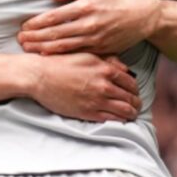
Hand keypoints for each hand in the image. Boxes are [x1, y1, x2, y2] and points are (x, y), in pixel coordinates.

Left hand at [18, 0, 164, 55]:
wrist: (139, 18)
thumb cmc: (114, 2)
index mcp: (85, 7)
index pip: (54, 16)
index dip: (37, 23)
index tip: (24, 27)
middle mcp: (88, 24)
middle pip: (55, 33)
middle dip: (35, 37)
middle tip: (20, 40)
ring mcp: (93, 39)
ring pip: (63, 45)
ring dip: (43, 47)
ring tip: (28, 48)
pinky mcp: (99, 49)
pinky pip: (75, 53)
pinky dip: (59, 55)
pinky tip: (47, 56)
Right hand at [25, 52, 139, 123]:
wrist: (40, 76)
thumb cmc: (61, 63)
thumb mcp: (88, 56)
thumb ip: (109, 61)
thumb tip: (125, 69)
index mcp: (106, 69)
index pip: (131, 83)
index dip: (135, 90)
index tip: (134, 93)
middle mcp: (105, 86)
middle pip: (131, 98)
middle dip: (136, 103)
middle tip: (136, 106)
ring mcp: (97, 100)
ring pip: (125, 111)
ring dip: (131, 114)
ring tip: (131, 115)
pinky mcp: (88, 113)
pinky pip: (112, 120)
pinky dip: (120, 120)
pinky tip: (120, 120)